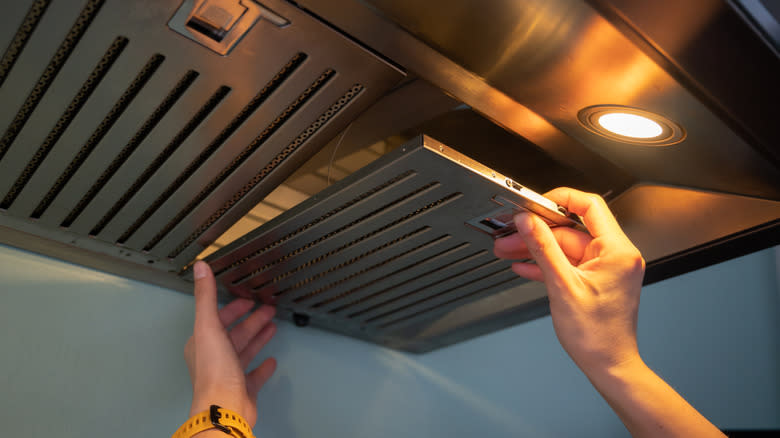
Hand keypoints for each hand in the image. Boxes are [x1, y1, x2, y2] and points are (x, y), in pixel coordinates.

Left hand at [184, 261, 276, 426]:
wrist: (226, 407)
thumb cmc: (215, 372)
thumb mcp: (209, 326)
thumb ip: (206, 297)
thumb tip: (200, 269)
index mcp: (203, 344)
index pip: (218, 319)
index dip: (233, 308)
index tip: (247, 299)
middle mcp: (214, 359)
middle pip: (235, 333)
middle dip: (252, 320)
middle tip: (267, 309)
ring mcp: (229, 375)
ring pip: (245, 351)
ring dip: (258, 337)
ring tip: (272, 326)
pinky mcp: (243, 389)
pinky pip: (255, 375)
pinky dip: (263, 367)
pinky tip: (271, 361)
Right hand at [494, 187, 644, 374]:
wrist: (608, 366)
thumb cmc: (597, 336)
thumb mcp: (562, 286)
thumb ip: (543, 248)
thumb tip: (528, 222)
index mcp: (617, 251)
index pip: (589, 206)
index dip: (560, 200)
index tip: (536, 204)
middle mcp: (615, 256)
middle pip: (570, 230)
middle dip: (538, 232)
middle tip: (512, 233)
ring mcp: (605, 269)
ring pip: (565, 248)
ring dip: (537, 249)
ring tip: (509, 250)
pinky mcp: (595, 280)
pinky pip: (567, 264)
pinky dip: (546, 264)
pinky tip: (525, 266)